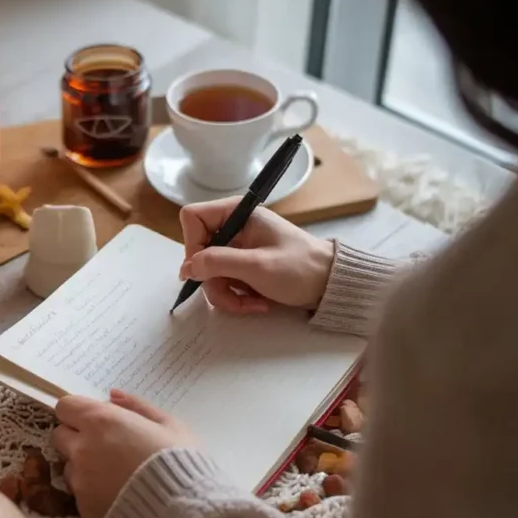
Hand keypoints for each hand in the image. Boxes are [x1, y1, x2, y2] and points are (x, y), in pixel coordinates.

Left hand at [51, 390, 196, 517]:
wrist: (182, 513)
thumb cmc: (180, 463)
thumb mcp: (170, 425)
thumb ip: (138, 406)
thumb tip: (113, 395)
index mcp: (101, 421)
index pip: (65, 406)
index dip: (78, 412)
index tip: (93, 420)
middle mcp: (82, 449)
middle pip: (60, 436)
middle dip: (76, 438)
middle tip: (104, 446)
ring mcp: (79, 481)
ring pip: (68, 467)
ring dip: (83, 467)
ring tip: (114, 476)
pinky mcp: (82, 509)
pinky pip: (79, 495)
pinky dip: (92, 494)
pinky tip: (117, 496)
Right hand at [179, 200, 334, 312]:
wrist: (331, 285)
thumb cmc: (300, 268)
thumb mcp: (257, 266)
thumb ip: (217, 263)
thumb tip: (186, 268)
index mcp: (237, 213)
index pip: (192, 218)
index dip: (192, 244)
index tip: (205, 268)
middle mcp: (233, 227)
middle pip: (198, 251)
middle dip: (213, 280)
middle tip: (232, 297)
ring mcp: (237, 248)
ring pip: (209, 272)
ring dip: (226, 294)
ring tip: (251, 304)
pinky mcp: (243, 266)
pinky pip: (223, 282)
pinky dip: (235, 296)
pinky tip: (256, 302)